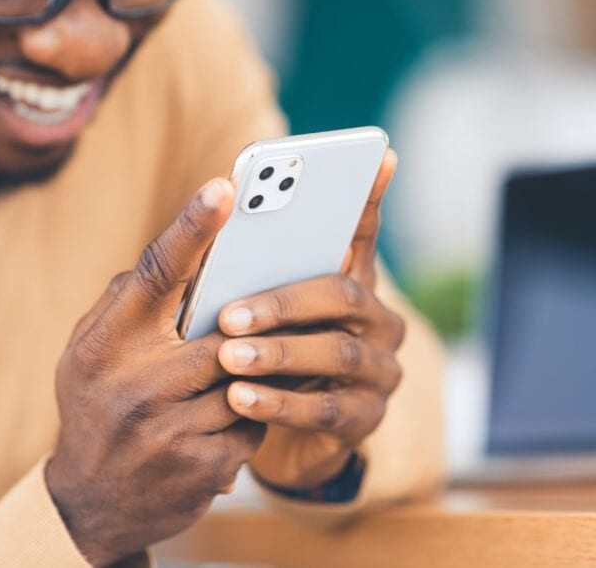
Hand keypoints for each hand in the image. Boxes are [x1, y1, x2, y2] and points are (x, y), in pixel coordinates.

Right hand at [46, 178, 264, 566]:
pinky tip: (229, 419)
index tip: (226, 186)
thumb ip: (130, 301)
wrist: (92, 502)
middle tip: (273, 303)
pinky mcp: (202, 466)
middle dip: (250, 321)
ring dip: (255, 371)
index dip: (192, 227)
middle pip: (223, 329)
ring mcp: (169, 429)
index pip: (154, 272)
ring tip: (247, 370)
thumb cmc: (99, 405)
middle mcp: (134, 384)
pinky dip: (253, 414)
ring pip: (247, 376)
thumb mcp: (92, 351)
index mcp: (105, 344)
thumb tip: (188, 251)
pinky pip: (254, 422)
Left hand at [216, 151, 404, 489]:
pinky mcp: (366, 418)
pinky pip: (324, 409)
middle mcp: (378, 321)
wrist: (288, 439)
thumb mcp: (263, 313)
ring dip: (278, 353)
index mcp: (351, 283)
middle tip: (228, 314)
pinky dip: (280, 402)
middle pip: (342, 295)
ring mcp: (379, 371)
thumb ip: (253, 272)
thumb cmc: (270, 356)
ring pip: (335, 353)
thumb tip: (216, 212)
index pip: (362, 232)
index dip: (368, 197)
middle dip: (283, 302)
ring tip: (228, 357)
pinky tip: (238, 399)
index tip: (377, 154)